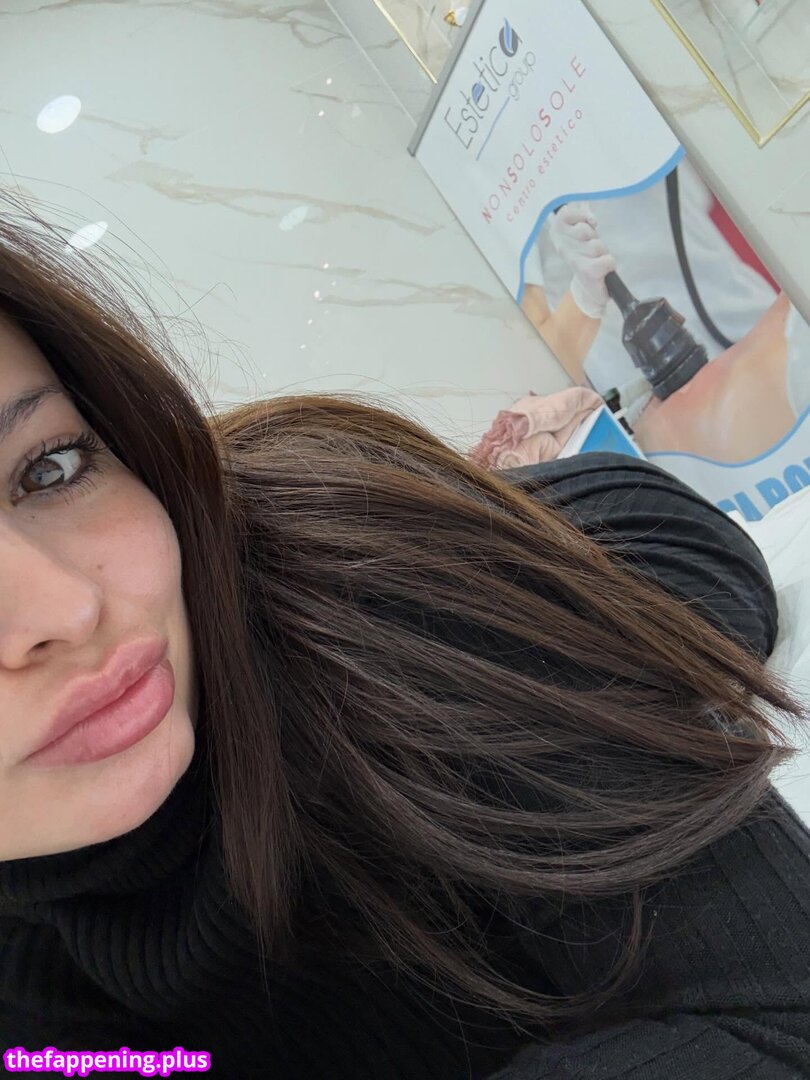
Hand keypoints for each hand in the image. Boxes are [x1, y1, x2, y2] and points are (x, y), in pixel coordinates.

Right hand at [548, 202, 616, 318]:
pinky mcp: (587, 272)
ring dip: (602, 251)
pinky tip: (602, 270)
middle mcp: (562, 248)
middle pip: (583, 229)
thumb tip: (584, 200)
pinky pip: (607, 259)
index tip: (587, 223)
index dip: (579, 215)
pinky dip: (609, 264)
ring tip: (596, 259)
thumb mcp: (581, 235)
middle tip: (590, 248)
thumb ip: (581, 216)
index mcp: (558, 236)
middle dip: (593, 237)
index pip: (564, 214)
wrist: (589, 289)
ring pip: (596, 245)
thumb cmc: (585, 258)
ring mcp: (574, 261)